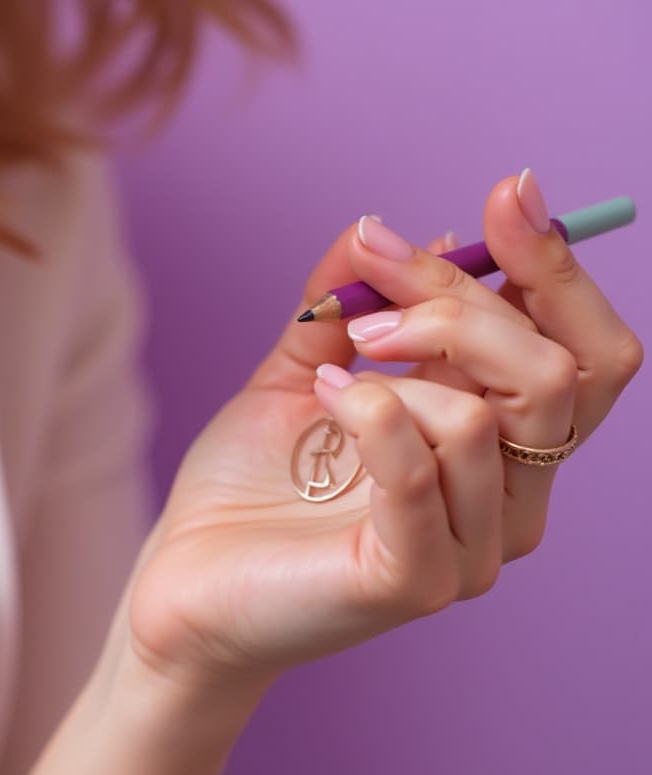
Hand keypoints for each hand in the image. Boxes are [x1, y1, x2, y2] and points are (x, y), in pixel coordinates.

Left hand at [127, 173, 642, 698]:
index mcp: (499, 446)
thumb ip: (349, 303)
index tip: (507, 192)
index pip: (585, 354)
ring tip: (331, 371)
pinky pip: (425, 470)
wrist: (189, 582)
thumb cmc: (253, 486)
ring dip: (401, 363)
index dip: (557, 268)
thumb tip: (385, 228)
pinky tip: (322, 405)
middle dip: (462, 301)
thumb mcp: (305, 369)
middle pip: (560, 373)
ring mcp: (471, 547)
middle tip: (375, 282)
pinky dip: (371, 412)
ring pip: (490, 416)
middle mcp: (507, 500)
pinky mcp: (418, 579)